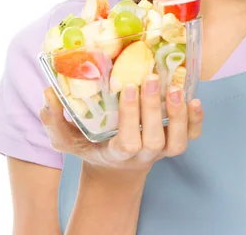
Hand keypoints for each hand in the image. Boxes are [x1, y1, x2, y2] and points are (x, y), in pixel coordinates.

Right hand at [40, 75, 203, 175]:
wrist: (117, 166)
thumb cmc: (92, 146)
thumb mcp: (69, 139)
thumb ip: (55, 120)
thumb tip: (47, 94)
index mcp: (118, 152)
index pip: (127, 141)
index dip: (130, 116)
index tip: (127, 87)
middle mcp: (144, 153)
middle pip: (154, 139)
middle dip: (153, 109)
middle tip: (151, 78)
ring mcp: (163, 149)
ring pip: (178, 142)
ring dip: (179, 116)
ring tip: (175, 88)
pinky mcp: (176, 141)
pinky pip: (193, 136)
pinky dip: (197, 120)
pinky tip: (195, 99)